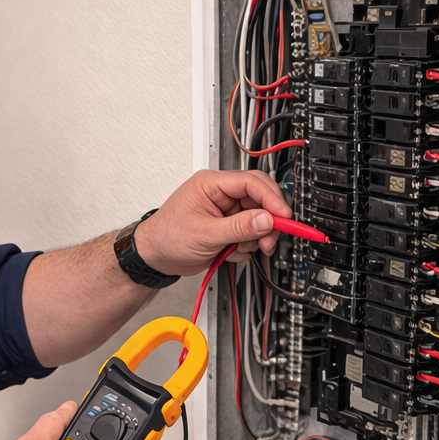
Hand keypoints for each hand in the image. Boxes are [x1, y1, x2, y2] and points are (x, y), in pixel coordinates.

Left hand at [132, 169, 291, 276]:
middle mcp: (220, 193)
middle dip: (268, 221)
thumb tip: (266, 220)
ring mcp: (225, 210)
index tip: (284, 217)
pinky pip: (250, 232)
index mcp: (211, 184)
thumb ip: (239, 227)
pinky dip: (246, 245)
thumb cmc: (166, 237)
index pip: (252, 182)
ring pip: (258, 218)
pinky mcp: (227, 226)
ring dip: (255, 237)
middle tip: (270, 239)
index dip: (272, 199)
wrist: (154, 257)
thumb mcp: (205, 234)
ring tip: (240, 249)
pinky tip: (230, 252)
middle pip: (260, 199)